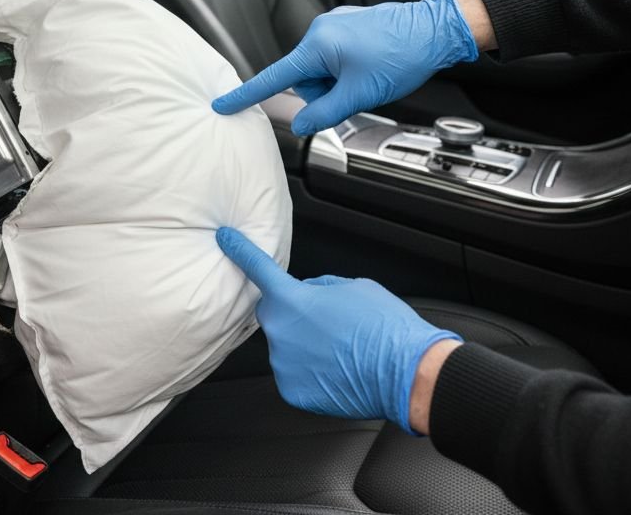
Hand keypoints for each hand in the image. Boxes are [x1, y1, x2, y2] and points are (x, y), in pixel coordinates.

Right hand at [211, 0, 479, 134]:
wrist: (437, 30)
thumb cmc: (402, 55)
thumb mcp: (359, 94)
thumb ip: (324, 113)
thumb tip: (301, 125)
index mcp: (318, 44)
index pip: (274, 77)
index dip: (247, 94)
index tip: (224, 104)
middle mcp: (322, 29)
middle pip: (304, 77)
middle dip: (324, 92)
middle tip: (355, 94)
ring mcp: (337, 25)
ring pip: (323, 70)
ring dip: (339, 82)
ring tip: (369, 79)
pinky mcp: (350, 26)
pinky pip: (337, 56)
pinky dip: (348, 70)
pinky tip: (372, 68)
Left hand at [217, 227, 460, 430]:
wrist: (405, 373)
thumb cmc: (383, 327)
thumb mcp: (354, 288)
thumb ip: (320, 288)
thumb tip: (311, 294)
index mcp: (293, 300)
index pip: (258, 269)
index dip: (240, 251)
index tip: (225, 239)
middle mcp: (280, 332)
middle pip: (272, 314)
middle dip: (289, 313)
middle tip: (323, 321)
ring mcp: (283, 364)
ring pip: (285, 348)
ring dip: (303, 346)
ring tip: (339, 351)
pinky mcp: (292, 391)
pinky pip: (294, 375)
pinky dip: (310, 373)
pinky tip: (336, 372)